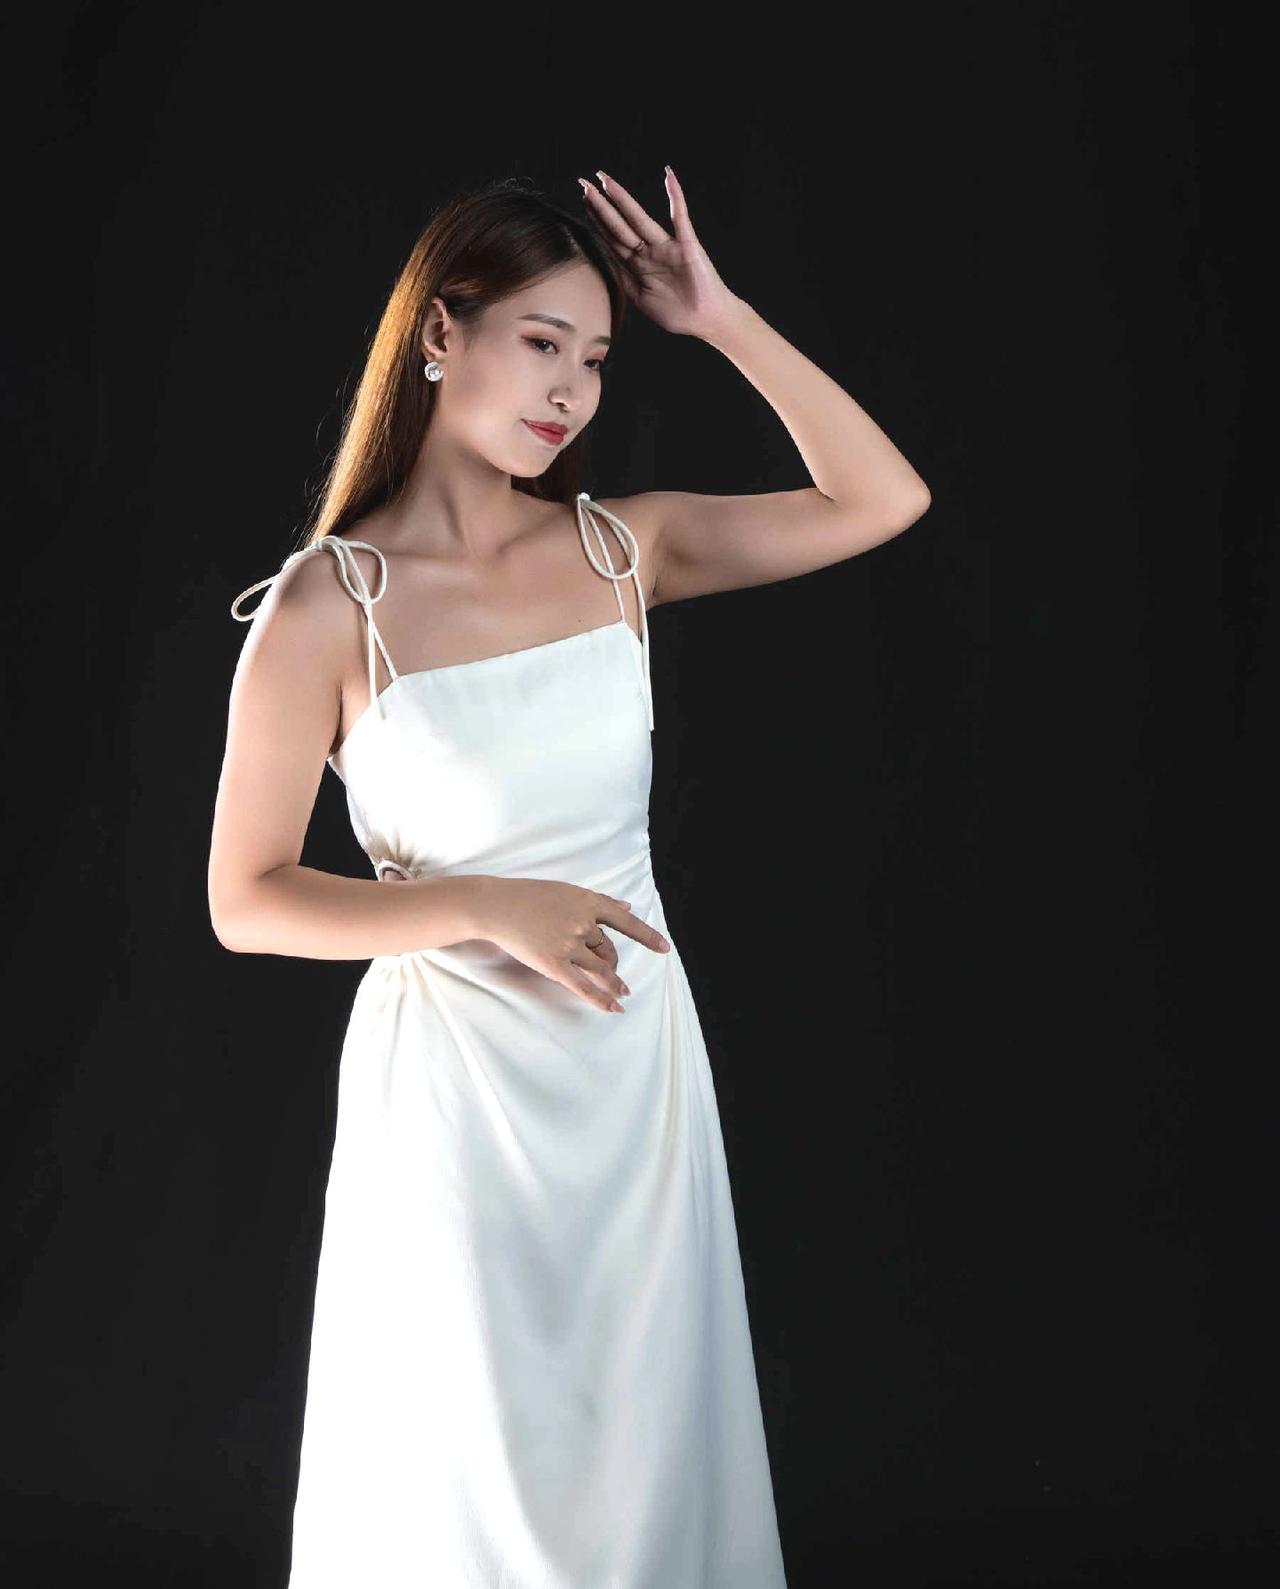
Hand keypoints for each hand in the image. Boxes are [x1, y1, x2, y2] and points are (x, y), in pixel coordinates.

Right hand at [465, 876, 669, 1013]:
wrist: (497, 906)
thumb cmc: (529, 896)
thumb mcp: (567, 890)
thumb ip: (598, 901)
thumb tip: (627, 906)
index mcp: (588, 902)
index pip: (625, 921)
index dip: (646, 936)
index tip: (664, 948)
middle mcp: (582, 923)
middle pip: (607, 948)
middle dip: (611, 960)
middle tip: (612, 968)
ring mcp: (568, 945)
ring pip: (600, 968)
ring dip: (615, 983)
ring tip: (624, 992)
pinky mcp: (554, 964)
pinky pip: (583, 986)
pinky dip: (601, 999)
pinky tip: (614, 1008)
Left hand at [578, 166, 739, 339]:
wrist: (706, 320)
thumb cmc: (676, 313)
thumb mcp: (640, 298)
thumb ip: (622, 279)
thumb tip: (603, 262)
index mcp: (638, 265)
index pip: (613, 239)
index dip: (597, 221)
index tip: (583, 202)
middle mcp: (650, 252)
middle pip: (620, 226)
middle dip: (601, 206)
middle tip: (584, 185)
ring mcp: (667, 246)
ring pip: (640, 220)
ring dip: (623, 200)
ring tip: (606, 182)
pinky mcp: (687, 245)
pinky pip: (680, 218)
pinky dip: (676, 197)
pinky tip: (668, 177)